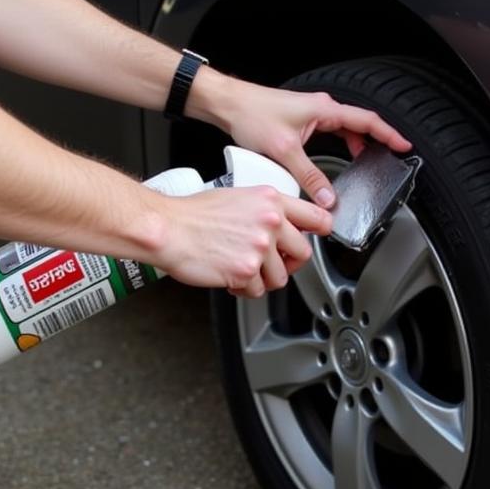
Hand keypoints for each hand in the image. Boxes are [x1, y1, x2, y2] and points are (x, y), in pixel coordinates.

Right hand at [153, 185, 331, 296]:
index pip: (316, 216)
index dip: (320, 230)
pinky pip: (256, 291)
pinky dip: (244, 289)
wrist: (168, 229)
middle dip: (287, 263)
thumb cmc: (194, 216)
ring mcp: (259, 247)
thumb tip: (283, 229)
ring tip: (242, 270)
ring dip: (262, 279)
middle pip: (302, 253)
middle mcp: (270, 222)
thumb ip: (265, 212)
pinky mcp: (246, 271)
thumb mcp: (238, 198)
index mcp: (270, 200)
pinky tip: (230, 277)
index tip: (318, 237)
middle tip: (269, 264)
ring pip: (280, 277)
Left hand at [217, 80, 411, 207]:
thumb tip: (328, 199)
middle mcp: (321, 109)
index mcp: (324, 110)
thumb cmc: (253, 115)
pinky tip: (336, 161)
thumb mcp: (285, 151)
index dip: (388, 135)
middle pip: (359, 125)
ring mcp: (312, 114)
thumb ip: (309, 177)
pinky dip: (339, 146)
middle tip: (390, 157)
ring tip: (366, 163)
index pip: (367, 121)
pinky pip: (329, 133)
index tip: (404, 146)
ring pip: (344, 130)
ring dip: (357, 145)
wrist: (229, 105)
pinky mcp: (302, 121)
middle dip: (377, 141)